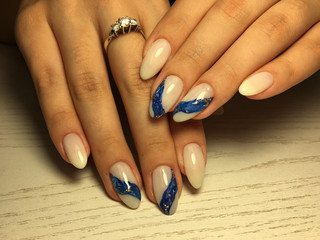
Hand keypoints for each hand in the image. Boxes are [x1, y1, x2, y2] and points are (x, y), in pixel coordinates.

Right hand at [14, 0, 206, 214]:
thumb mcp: (151, 18)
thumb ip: (175, 62)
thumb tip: (207, 111)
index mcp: (148, 4)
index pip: (173, 76)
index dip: (184, 127)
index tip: (190, 168)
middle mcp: (109, 8)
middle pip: (134, 86)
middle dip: (150, 144)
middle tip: (161, 185)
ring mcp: (68, 19)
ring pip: (91, 90)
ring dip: (110, 145)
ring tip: (124, 184)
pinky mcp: (33, 28)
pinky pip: (47, 82)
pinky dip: (62, 123)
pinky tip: (79, 157)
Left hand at [140, 0, 319, 121]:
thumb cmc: (262, 4)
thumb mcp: (235, 2)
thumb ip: (207, 19)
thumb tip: (165, 60)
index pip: (201, 0)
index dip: (172, 34)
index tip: (148, 68)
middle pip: (228, 18)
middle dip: (192, 61)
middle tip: (165, 98)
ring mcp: (309, 1)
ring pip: (267, 34)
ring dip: (226, 73)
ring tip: (195, 105)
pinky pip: (314, 48)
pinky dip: (285, 71)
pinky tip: (252, 93)